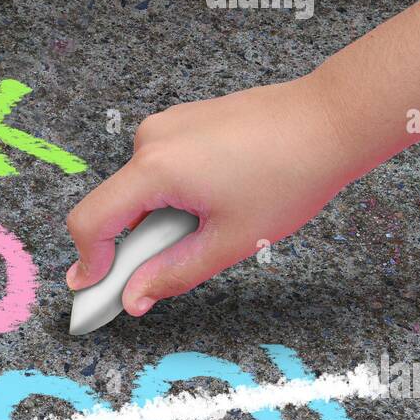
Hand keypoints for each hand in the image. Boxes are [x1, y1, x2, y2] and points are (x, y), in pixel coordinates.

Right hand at [65, 74, 361, 314]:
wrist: (332, 119)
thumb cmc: (289, 175)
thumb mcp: (228, 242)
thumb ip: (171, 275)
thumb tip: (133, 300)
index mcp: (155, 169)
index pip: (91, 222)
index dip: (88, 263)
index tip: (95, 292)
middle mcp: (152, 140)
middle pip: (115, 208)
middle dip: (133, 246)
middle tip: (169, 268)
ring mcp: (168, 125)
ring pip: (139, 191)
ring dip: (158, 221)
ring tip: (211, 225)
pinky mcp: (185, 121)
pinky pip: (159, 170)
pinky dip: (171, 198)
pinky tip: (216, 201)